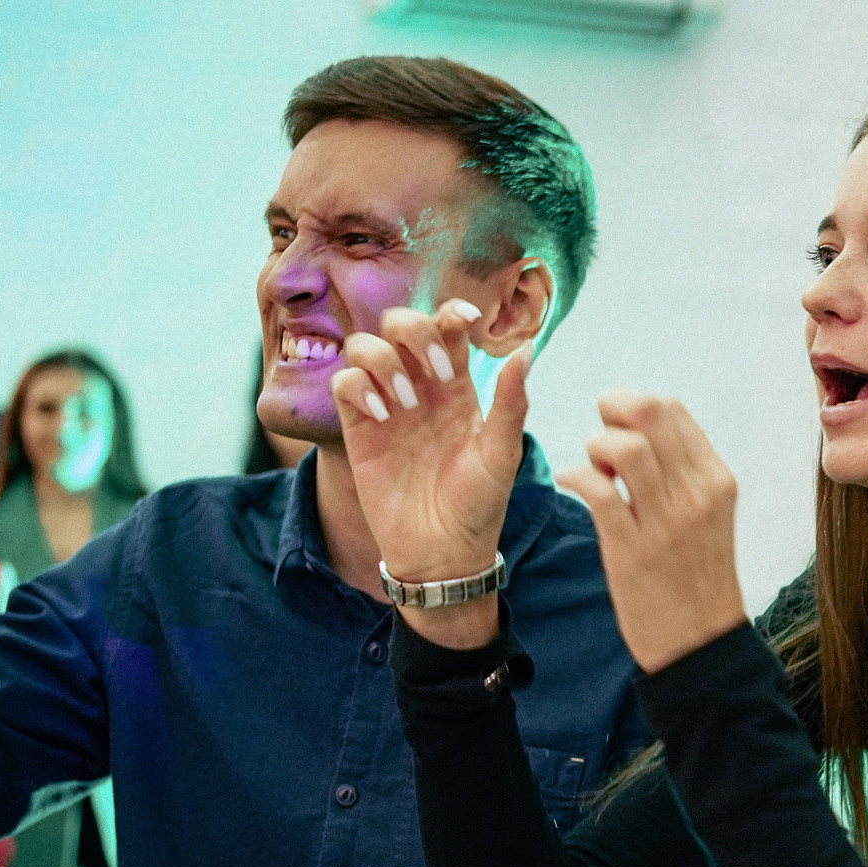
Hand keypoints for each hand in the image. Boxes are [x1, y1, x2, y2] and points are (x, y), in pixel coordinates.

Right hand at [331, 301, 526, 640]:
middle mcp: (419, 387)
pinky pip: (343, 383)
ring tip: (406, 403)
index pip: (447, 329)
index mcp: (457, 386)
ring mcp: (385, 405)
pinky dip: (357, 386)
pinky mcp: (357, 429)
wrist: (443, 554)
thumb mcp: (502, 453)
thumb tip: (524, 349)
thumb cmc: (479, 504)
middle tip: (435, 370)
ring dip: (383, 360)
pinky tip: (381, 414)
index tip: (465, 319)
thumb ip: (511, 402)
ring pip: (364, 346)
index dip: (451, 312)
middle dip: (414, 331)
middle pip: (399, 324)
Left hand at [555, 395, 746, 673]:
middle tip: (601, 440)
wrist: (700, 644)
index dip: (634, 406)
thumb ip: (684, 474)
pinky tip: (570, 484)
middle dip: (611, 411)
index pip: (672, 410)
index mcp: (716, 480)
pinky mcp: (632, 550)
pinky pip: (596, 490)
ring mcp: (665, 522)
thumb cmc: (697, 577)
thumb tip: (641, 434)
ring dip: (594, 447)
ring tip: (594, 471)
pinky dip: (574, 476)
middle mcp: (695, 493)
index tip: (620, 429)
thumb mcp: (710, 516)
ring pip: (623, 447)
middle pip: (648, 414)